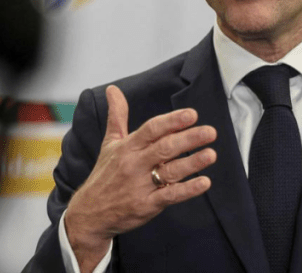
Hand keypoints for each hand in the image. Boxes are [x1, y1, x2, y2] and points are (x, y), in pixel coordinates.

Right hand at [64, 85, 217, 270]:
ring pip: (170, 171)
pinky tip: (204, 183)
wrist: (90, 213)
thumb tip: (113, 90)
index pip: (151, 129)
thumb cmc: (104, 175)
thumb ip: (117, 116)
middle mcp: (134, 164)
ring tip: (211, 154)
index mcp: (128, 147)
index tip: (192, 114)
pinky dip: (187, 190)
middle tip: (210, 131)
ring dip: (192, 163)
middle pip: (164, 148)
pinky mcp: (146, 205)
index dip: (172, 121)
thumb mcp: (109, 143)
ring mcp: (140, 186)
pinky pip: (169, 196)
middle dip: (188, 139)